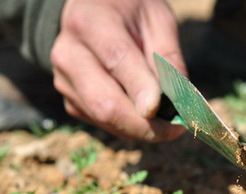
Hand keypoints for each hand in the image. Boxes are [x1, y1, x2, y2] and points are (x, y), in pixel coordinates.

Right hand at [51, 0, 185, 140]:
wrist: (93, 10)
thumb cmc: (129, 12)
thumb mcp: (157, 19)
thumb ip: (168, 56)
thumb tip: (180, 100)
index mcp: (90, 22)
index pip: (117, 60)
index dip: (142, 90)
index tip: (167, 111)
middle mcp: (69, 53)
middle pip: (104, 103)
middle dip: (144, 125)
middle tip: (175, 129)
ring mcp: (65, 79)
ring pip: (103, 119)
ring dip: (139, 129)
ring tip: (166, 123)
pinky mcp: (70, 99)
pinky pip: (101, 124)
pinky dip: (127, 127)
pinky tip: (143, 115)